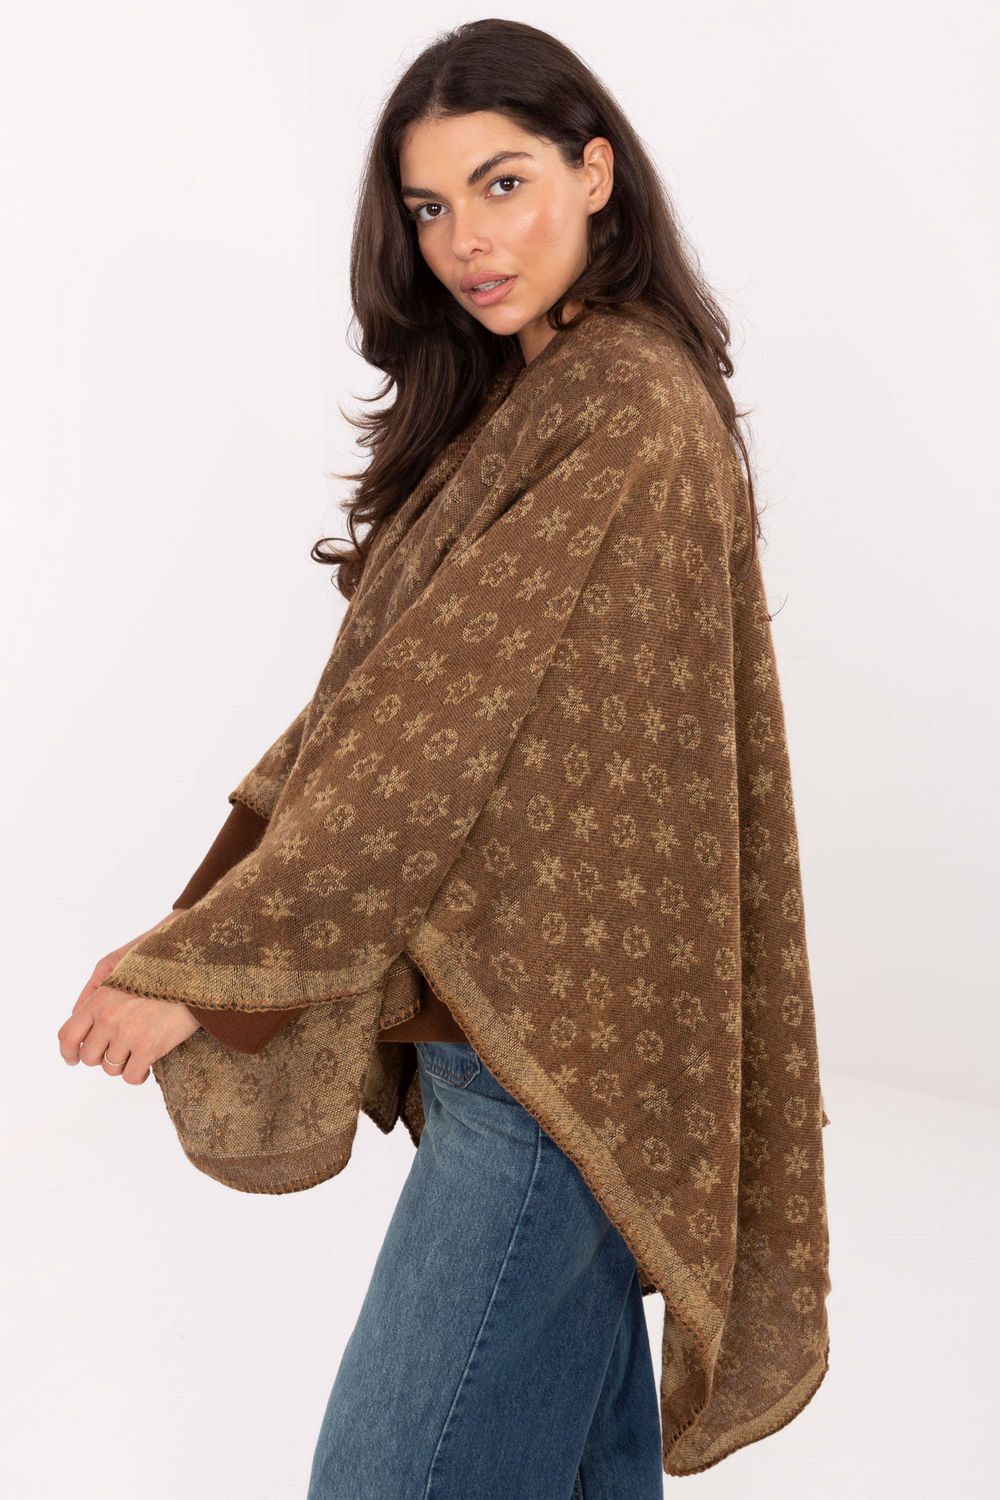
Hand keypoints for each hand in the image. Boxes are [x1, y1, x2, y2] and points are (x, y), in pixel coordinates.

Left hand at [58, 911, 201, 1084]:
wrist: (197, 973)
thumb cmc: (162, 967)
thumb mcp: (123, 969)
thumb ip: (97, 993)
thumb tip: (79, 1019)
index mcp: (100, 998)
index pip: (68, 1035)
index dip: (68, 1052)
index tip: (73, 1058)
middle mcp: (109, 1018)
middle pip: (89, 1056)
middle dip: (100, 1058)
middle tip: (116, 1052)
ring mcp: (128, 1035)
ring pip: (110, 1068)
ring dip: (122, 1065)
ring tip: (136, 1054)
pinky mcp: (150, 1048)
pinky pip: (131, 1076)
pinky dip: (137, 1075)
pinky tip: (146, 1065)